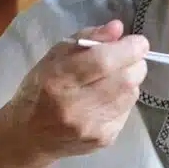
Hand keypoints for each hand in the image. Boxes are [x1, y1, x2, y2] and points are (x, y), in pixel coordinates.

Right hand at [5, 20, 148, 161]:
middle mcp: (75, 106)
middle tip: (128, 59)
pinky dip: (124, 100)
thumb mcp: (54, 57)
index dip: (128, 49)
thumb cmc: (40, 89)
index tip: (138, 42)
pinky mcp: (104, 139)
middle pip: (126, 79)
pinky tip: (107, 99)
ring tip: (113, 79)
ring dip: (130, 81)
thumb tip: (117, 28)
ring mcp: (91, 126)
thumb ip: (86, 38)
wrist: (29, 137)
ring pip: (131, 94)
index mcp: (58, 79)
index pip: (103, 61)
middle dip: (135, 63)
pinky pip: (127, 111)